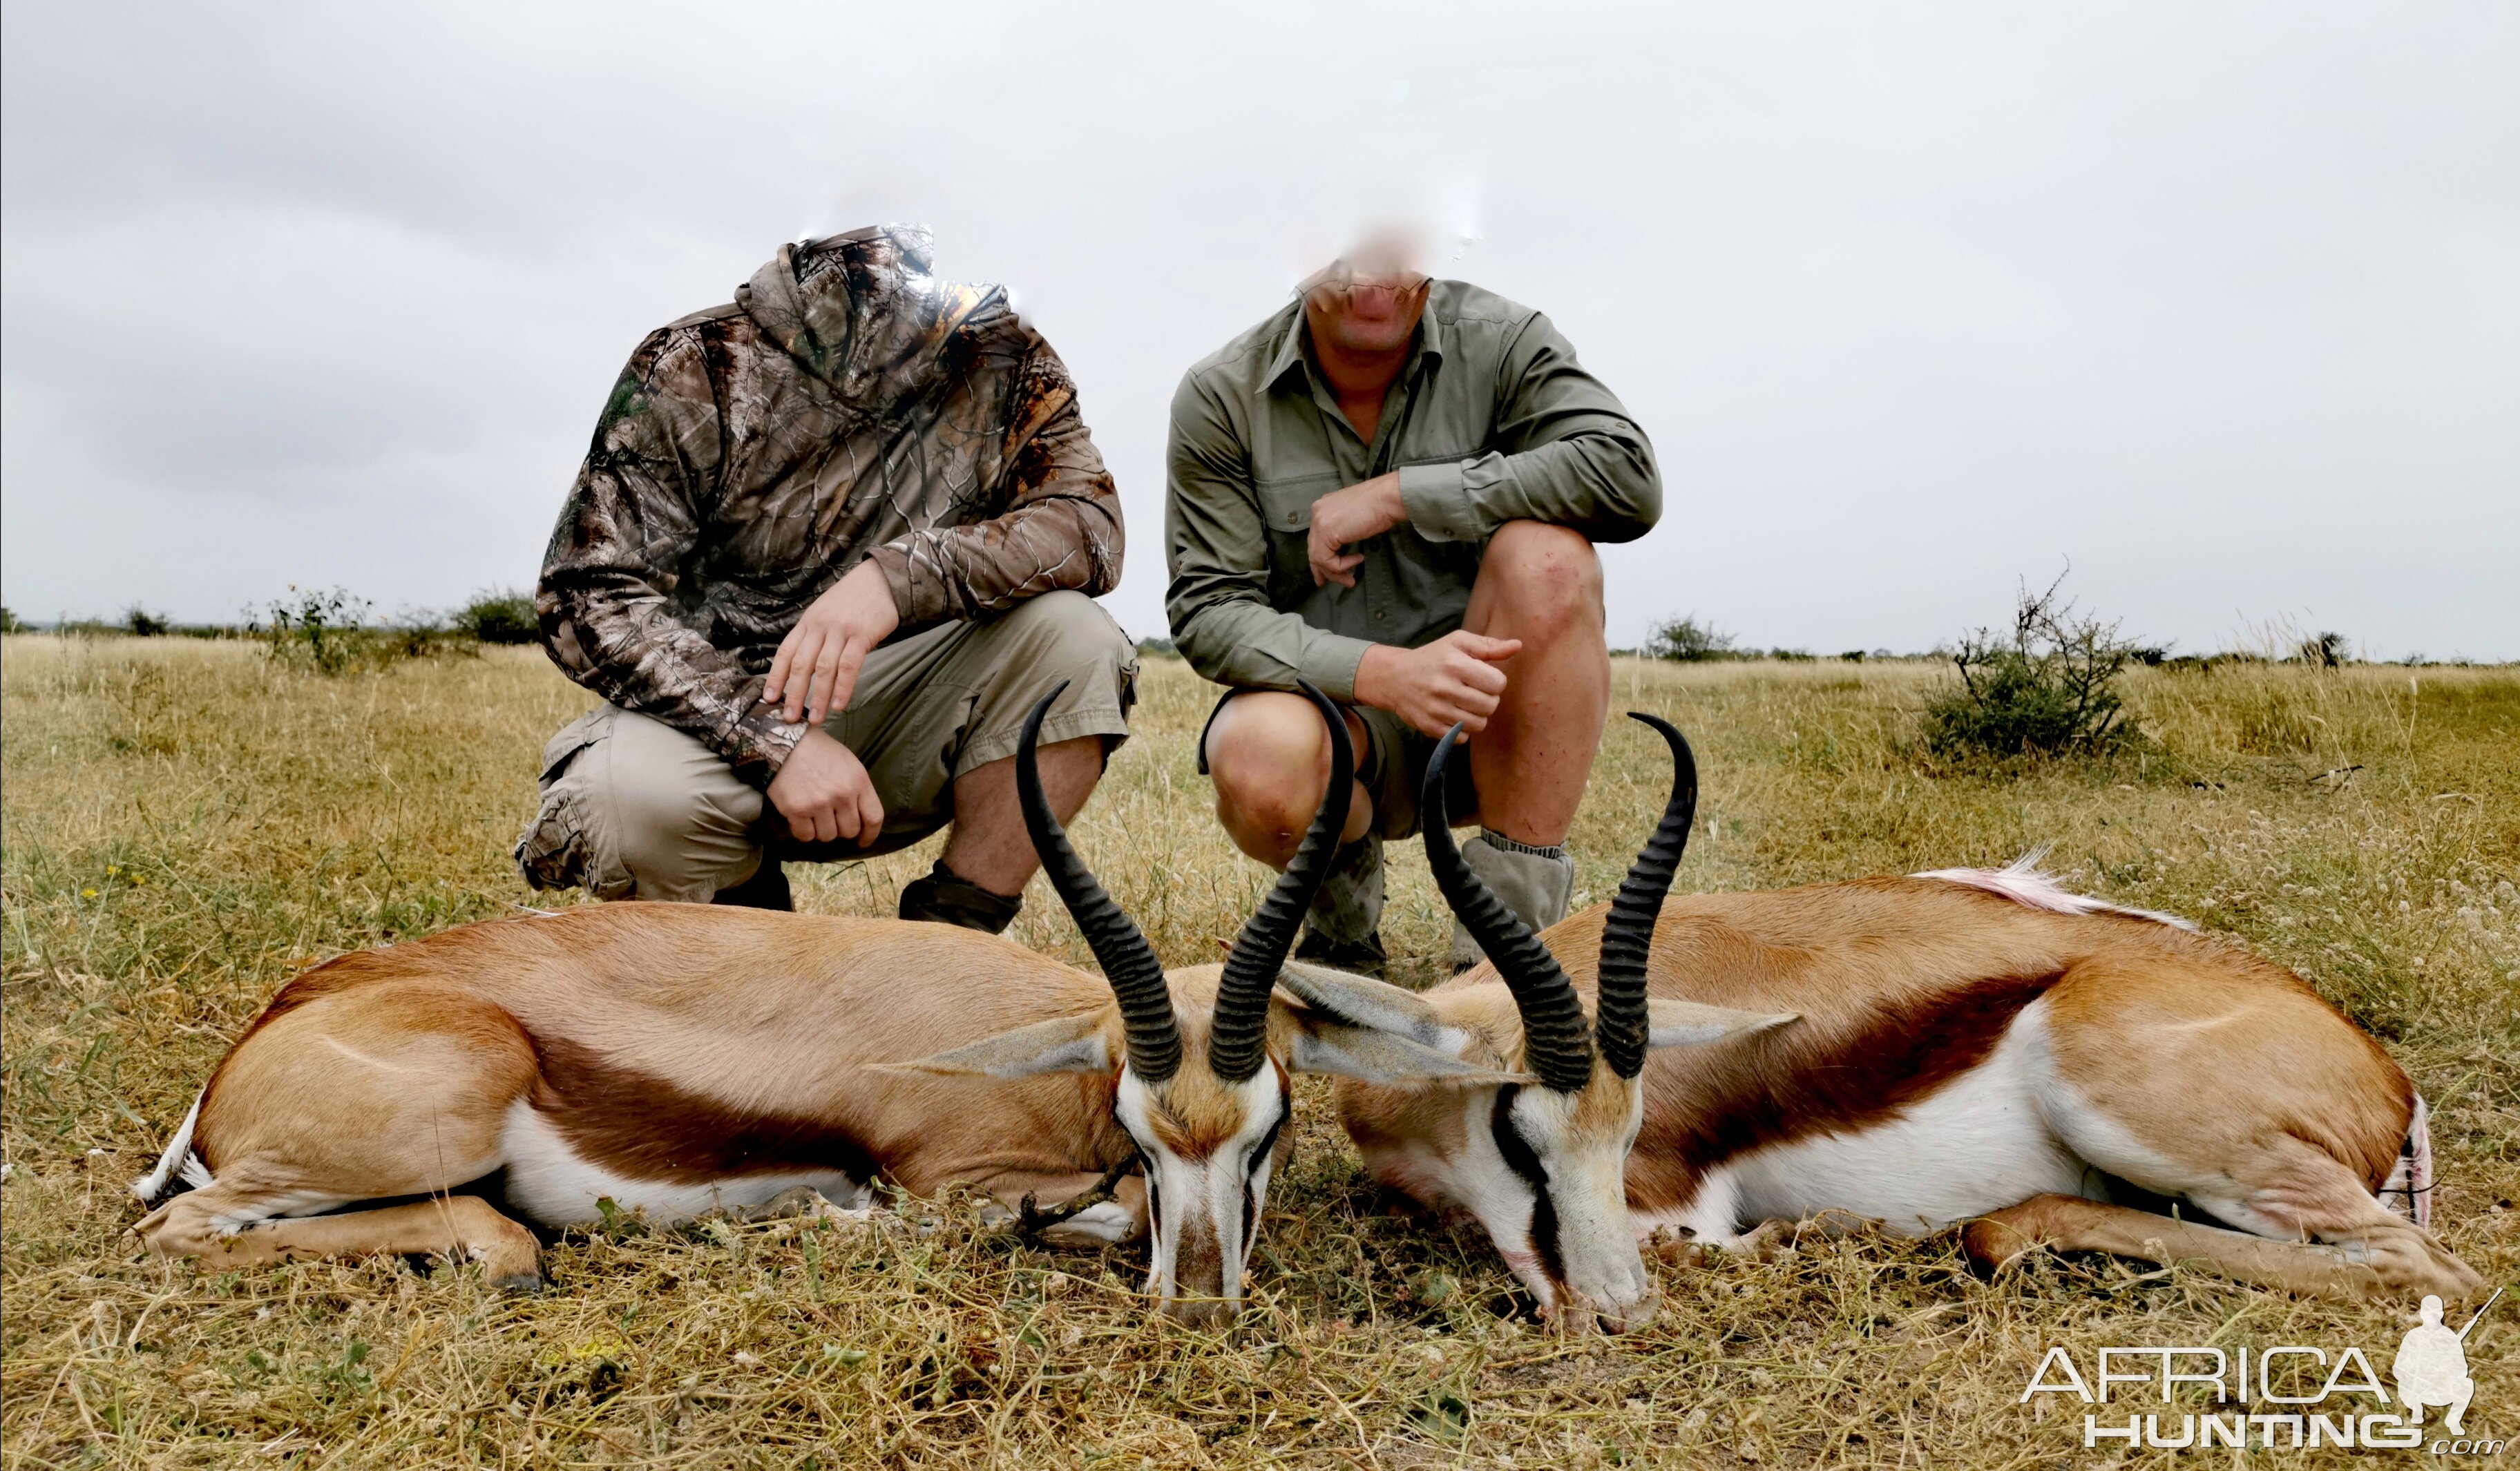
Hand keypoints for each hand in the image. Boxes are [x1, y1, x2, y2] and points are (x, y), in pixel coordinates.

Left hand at [763, 560, 899, 723]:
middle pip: (801, 664)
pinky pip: (849, 666)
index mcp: (807, 622)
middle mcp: (819, 626)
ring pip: (824, 668)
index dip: (775, 677)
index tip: (769, 698)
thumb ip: (814, 636)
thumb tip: (802, 667)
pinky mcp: (862, 634)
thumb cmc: (852, 601)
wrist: (880, 580)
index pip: (785, 652)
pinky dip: (843, 687)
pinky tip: (838, 704)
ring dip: (817, 696)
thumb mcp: (825, 613)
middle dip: (794, 693)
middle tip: (789, 718)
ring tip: (815, 719)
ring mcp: (840, 630)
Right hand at [766, 727, 885, 845]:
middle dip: (841, 829)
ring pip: (828, 836)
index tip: (863, 840)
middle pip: (850, 830)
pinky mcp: (796, 810)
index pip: (874, 817)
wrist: (784, 742)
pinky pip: (806, 835)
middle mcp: (842, 795)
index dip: (870, 834)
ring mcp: (819, 804)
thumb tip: (859, 815)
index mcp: (858, 781)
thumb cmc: (818, 751)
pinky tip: (800, 818)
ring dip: (821, 829)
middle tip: (831, 819)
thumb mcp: (848, 763)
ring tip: (814, 814)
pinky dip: (803, 831)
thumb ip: (857, 788)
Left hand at [1307, 473, 1407, 587]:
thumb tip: (1340, 547)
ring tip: (1350, 579)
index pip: (1316, 538)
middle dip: (1322, 569)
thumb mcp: (1355, 519)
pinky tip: (1356, 560)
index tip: (1329, 572)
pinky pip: (1325, 559)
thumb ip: (1342, 529)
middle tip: (1328, 582)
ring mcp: (1319, 521)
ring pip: (1317, 557)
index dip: (1320, 557)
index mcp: (1323, 507)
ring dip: (1334, 572)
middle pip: (1313, 547)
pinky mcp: (1324, 532)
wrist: (1387, 498)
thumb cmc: (1380, 506)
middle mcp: (1317, 512)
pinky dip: (1340, 566)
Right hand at [1352, 630, 1524, 738]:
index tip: (1483, 677)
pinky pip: (1462, 738)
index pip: (1498, 684)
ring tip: (1466, 703)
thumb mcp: (1458, 642)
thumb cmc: (1432, 657)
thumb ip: (1489, 646)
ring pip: (1479, 724)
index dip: (1495, 681)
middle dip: (1488, 699)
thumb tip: (1517, 646)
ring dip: (1477, 715)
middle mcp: (1444, 688)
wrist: (1394, 677)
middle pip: (1490, 706)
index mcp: (1454, 664)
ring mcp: (1436, 710)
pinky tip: (1453, 714)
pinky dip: (1462, 729)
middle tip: (1475, 691)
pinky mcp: (1429, 727)